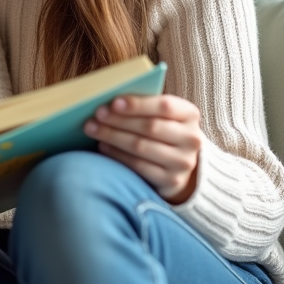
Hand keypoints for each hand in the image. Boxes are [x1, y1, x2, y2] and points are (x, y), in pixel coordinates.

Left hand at [84, 94, 202, 204]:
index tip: (114, 102)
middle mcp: (191, 139)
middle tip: (97, 115)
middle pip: (150, 127)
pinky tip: (103, 146)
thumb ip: (144, 106)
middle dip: (119, 120)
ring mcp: (182, 162)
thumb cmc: (164, 130)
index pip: (165, 106)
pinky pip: (138, 166)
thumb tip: (109, 102)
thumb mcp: (163, 115)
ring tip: (92, 129)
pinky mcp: (170, 181)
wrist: (182, 162)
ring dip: (113, 136)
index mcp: (190, 114)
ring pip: (141, 147)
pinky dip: (117, 155)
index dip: (138, 104)